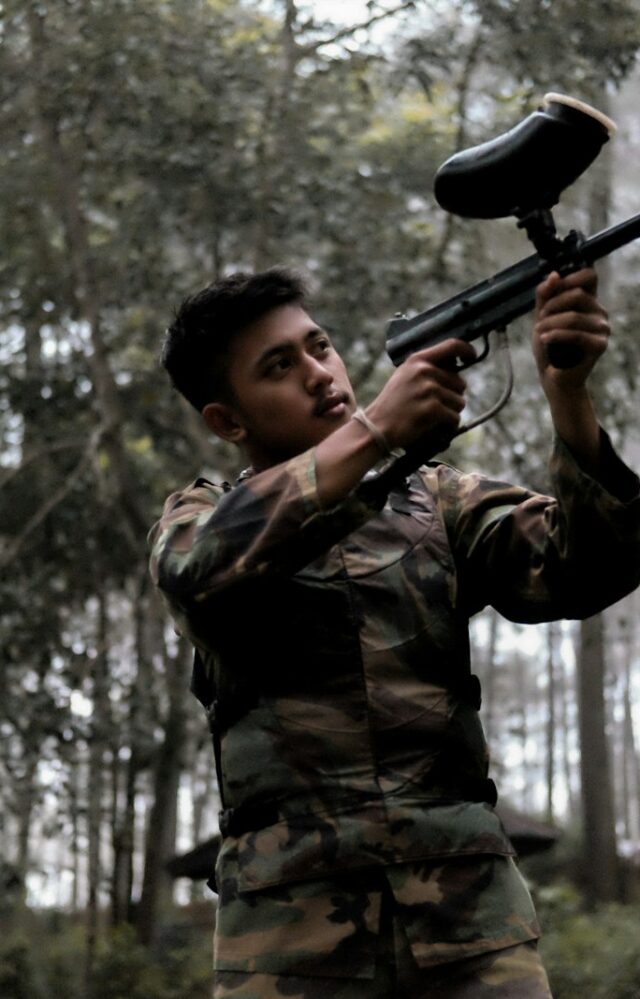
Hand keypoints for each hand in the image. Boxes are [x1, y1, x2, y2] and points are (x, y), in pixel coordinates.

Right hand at [365, 338, 475, 450]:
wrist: (376, 427)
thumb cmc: (392, 405)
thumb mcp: (404, 376)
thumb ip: (426, 368)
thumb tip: (455, 367)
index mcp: (417, 360)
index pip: (451, 346)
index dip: (466, 349)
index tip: (471, 355)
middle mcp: (424, 371)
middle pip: (460, 382)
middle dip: (453, 396)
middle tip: (436, 405)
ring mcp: (428, 389)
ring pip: (459, 401)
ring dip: (450, 412)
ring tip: (431, 416)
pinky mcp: (432, 408)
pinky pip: (454, 417)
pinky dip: (448, 425)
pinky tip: (434, 426)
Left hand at [533, 267, 609, 391]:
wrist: (552, 376)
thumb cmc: (548, 345)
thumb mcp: (542, 316)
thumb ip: (545, 295)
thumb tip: (554, 275)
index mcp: (588, 300)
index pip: (589, 275)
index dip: (569, 278)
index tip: (551, 290)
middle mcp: (599, 311)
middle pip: (577, 294)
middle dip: (552, 306)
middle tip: (540, 320)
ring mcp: (602, 328)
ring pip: (573, 316)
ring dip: (550, 323)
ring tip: (539, 332)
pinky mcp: (600, 345)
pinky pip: (576, 335)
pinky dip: (556, 335)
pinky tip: (545, 339)